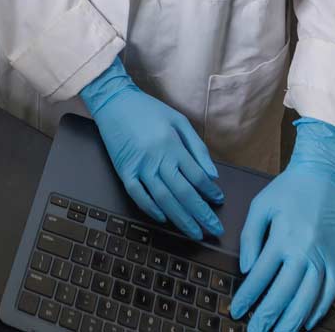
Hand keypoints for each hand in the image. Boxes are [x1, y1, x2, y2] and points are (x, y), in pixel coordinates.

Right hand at [80, 57, 223, 240]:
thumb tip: (212, 174)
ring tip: (194, 232)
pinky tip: (163, 218)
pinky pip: (137, 195)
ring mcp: (139, 166)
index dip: (210, 192)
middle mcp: (158, 158)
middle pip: (183, 193)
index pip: (197, 176)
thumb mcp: (178, 121)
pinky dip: (150, 209)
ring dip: (181, 218)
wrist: (115, 102)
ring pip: (163, 199)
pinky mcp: (123, 171)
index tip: (219, 201)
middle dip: (201, 214)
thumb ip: (197, 147)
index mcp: (173, 145)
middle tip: (214, 229)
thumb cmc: (148, 109)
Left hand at [231, 118, 334, 331]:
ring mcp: (324, 257)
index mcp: (282, 238)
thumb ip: (250, 237)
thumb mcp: (260, 206)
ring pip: (307, 300)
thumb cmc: (289, 189)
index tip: (237, 312)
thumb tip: (247, 269)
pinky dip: (318, 310)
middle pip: (283, 295)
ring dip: (291, 322)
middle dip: (266, 318)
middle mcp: (304, 251)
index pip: (260, 278)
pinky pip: (330, 291)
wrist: (324, 174)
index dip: (247, 298)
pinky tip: (306, 322)